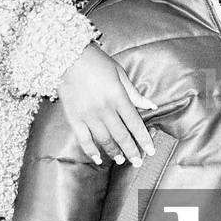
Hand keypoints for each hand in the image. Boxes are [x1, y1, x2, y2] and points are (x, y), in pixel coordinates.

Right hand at [56, 42, 157, 166]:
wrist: (69, 58)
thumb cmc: (97, 63)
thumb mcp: (120, 74)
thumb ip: (134, 93)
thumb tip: (151, 106)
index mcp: (118, 97)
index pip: (134, 123)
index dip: (143, 139)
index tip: (150, 150)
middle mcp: (104, 109)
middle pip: (121, 135)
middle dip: (132, 150)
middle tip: (138, 162)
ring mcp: (88, 115)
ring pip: (104, 140)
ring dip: (114, 152)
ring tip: (122, 160)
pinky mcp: (74, 118)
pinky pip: (84, 139)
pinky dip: (91, 151)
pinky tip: (98, 158)